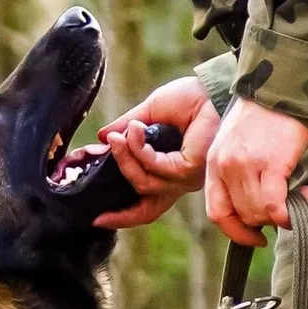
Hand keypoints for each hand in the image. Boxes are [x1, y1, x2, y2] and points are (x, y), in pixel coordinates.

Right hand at [93, 77, 220, 227]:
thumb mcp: (149, 113)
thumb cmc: (189, 99)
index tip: (97, 220)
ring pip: (142, 181)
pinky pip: (152, 165)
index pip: (145, 205)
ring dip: (124, 157)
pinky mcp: (188, 169)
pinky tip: (134, 131)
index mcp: (170, 173)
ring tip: (117, 136)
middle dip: (118, 190)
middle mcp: (178, 181)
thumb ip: (127, 128)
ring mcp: (184, 178)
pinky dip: (137, 148)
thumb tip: (103, 138)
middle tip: (102, 157)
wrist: (211, 88)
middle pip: (143, 205)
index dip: (122, 216)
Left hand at [205, 98, 307, 246]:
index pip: (217, 212)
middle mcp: (225, 166)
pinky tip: (307, 198)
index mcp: (213, 164)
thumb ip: (239, 174)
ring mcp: (245, 165)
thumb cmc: (265, 116)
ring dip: (281, 215)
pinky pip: (274, 204)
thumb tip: (259, 209)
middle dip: (265, 221)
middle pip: (241, 215)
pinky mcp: (270, 163)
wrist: (282, 86)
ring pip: (258, 213)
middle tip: (287, 211)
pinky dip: (288, 213)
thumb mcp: (238, 144)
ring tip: (303, 197)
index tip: (255, 238)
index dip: (236, 232)